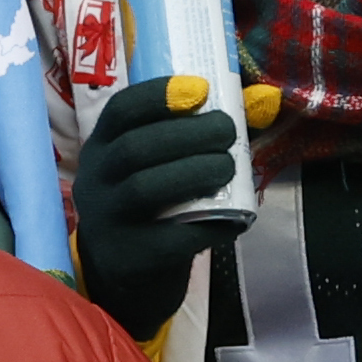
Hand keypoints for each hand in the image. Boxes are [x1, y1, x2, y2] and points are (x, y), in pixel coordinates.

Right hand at [69, 73, 267, 337]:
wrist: (127, 270)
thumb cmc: (155, 201)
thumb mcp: (161, 162)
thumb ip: (203, 129)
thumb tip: (266, 100)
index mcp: (103, 146)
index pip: (120, 111)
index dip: (159, 96)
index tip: (202, 91)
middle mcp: (95, 180)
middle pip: (135, 148)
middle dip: (189, 134)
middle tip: (228, 133)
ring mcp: (107, 221)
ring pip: (145, 189)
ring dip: (196, 172)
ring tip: (228, 168)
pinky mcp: (128, 258)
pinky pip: (168, 239)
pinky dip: (207, 227)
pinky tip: (233, 221)